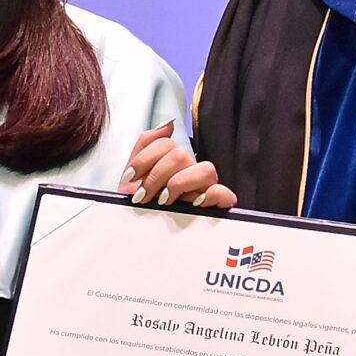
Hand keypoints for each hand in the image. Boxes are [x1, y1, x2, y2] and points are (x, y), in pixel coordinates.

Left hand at [120, 119, 235, 209]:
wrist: (139, 232)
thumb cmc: (141, 205)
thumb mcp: (135, 174)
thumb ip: (146, 144)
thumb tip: (169, 123)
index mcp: (172, 162)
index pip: (165, 143)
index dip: (144, 159)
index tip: (131, 178)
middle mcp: (190, 171)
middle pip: (181, 154)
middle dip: (155, 176)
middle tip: (144, 196)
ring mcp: (204, 187)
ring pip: (205, 169)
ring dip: (180, 184)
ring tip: (164, 201)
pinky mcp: (216, 205)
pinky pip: (223, 193)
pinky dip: (210, 195)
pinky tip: (193, 203)